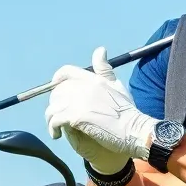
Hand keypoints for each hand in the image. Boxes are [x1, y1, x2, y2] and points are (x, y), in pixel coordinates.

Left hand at [45, 47, 157, 169]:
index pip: (67, 72)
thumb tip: (100, 50)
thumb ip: (105, 70)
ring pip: (53, 107)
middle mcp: (84, 88)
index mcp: (94, 80)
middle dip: (54, 104)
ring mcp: (80, 102)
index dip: (56, 80)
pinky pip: (55, 120)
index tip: (54, 90)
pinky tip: (56, 135)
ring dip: (51, 119)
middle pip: (57, 91)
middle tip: (58, 116)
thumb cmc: (128, 113)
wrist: (135, 131)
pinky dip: (52, 128)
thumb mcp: (117, 86)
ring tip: (55, 129)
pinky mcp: (76, 116)